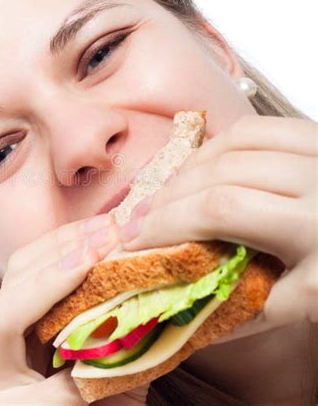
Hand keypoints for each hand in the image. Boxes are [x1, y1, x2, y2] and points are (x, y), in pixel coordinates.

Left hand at [0, 213, 120, 404]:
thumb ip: (85, 378)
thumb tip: (122, 326)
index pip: (3, 319)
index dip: (44, 286)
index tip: (87, 260)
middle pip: (15, 278)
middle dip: (62, 250)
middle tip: (107, 231)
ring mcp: (14, 318)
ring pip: (28, 267)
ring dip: (67, 242)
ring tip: (106, 226)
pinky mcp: (35, 311)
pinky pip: (48, 274)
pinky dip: (72, 253)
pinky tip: (96, 241)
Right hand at [118, 115, 316, 341]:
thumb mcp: (305, 304)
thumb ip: (242, 307)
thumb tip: (173, 304)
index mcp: (317, 226)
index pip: (223, 210)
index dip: (169, 222)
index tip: (136, 240)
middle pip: (219, 174)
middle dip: (167, 198)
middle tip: (137, 220)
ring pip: (230, 144)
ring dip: (185, 171)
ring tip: (160, 197)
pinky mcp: (314, 133)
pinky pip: (250, 128)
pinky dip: (213, 147)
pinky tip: (195, 169)